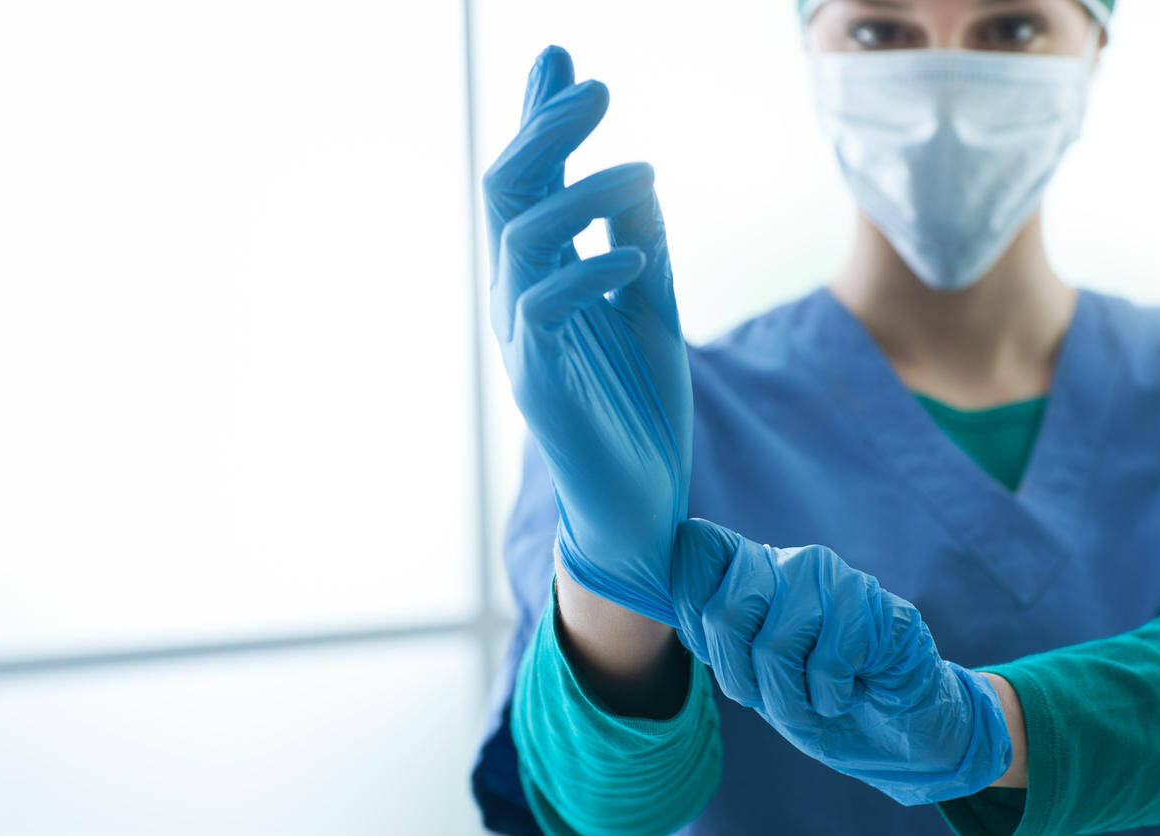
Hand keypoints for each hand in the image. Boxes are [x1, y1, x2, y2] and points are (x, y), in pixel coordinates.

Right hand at [483, 46, 691, 625]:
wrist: (642, 503)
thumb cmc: (640, 407)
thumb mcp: (652, 308)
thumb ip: (638, 243)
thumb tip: (635, 175)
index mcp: (544, 275)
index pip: (531, 182)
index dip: (539, 119)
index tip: (559, 57)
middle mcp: (520, 296)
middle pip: (508, 191)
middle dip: (544, 131)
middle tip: (594, 86)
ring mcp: (522, 339)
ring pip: (521, 239)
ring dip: (579, 194)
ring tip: (640, 170)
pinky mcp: (538, 382)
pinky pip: (544, 310)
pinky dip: (587, 272)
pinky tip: (633, 255)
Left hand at [670, 519, 1012, 804]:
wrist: (894, 731)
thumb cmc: (813, 697)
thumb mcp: (749, 670)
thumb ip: (711, 630)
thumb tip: (663, 599)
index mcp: (753, 567)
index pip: (696, 545)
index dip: (691, 607)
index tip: (715, 650)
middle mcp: (790, 562)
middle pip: (724, 611)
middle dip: (738, 676)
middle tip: (768, 695)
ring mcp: (836, 580)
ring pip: (774, 647)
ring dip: (789, 699)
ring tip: (814, 699)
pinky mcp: (877, 609)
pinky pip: (827, 663)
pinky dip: (830, 698)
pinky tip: (850, 691)